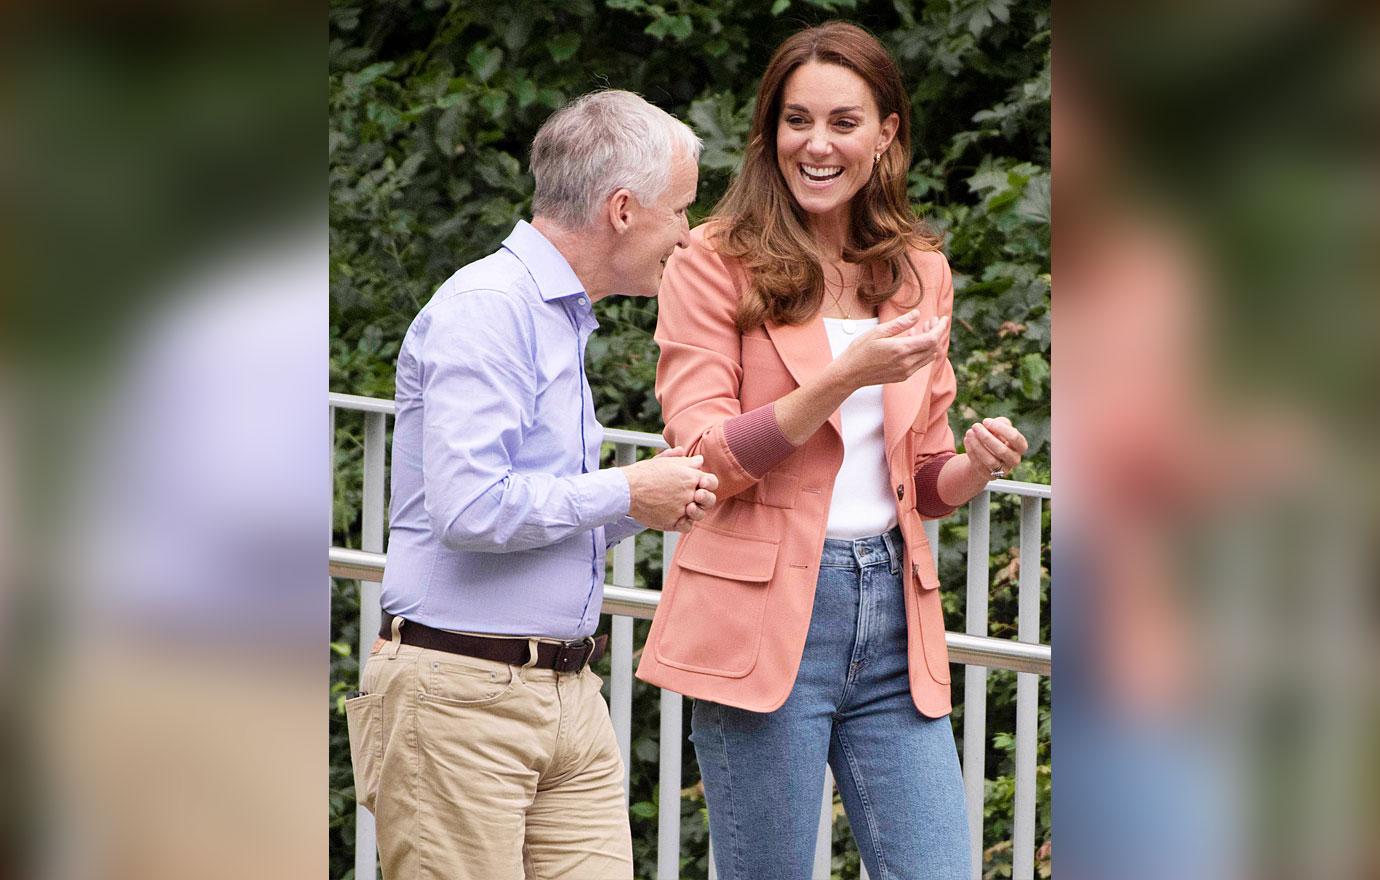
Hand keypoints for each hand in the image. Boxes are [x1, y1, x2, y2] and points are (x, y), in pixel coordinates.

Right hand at [623, 451, 713, 531]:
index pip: (712, 482)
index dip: (708, 484)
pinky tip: (677, 516)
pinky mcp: (672, 522)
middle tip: (694, 498)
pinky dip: (685, 523)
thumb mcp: (665, 461)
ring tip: (684, 507)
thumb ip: (685, 461)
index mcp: (690, 476)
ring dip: (695, 512)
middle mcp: (688, 493)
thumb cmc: (644, 473)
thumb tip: (699, 460)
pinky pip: (687, 526)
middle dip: (704, 499)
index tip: (700, 485)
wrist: (627, 489)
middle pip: (709, 500)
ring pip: (699, 514)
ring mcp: (681, 508)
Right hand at [833, 312, 947, 389]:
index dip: (940, 328)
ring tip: (924, 327)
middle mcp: (907, 363)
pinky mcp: (903, 376)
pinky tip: (913, 339)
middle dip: (937, 333)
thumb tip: (917, 314)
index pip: (932, 339)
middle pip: (934, 348)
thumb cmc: (859, 351)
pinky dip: (922, 350)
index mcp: (901, 350)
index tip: (942, 318)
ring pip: (929, 356)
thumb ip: (900, 324)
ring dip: (931, 342)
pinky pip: (920, 362)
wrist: (850, 374)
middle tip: (933, 320)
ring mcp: (906, 371)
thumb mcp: (878, 332)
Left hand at [963, 416, 1027, 479]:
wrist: (989, 452)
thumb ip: (999, 422)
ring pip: (990, 460)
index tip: (985, 421)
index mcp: (1021, 446)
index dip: (999, 428)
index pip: (1014, 437)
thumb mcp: (1000, 426)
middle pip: (1002, 450)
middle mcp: (1014, 460)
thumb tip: (989, 425)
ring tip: (969, 433)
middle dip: (986, 437)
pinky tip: (967, 440)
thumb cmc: (997, 436)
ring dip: (977, 445)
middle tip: (975, 426)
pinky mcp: (990, 476)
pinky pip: (980, 465)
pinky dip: (972, 451)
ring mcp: (1003, 470)